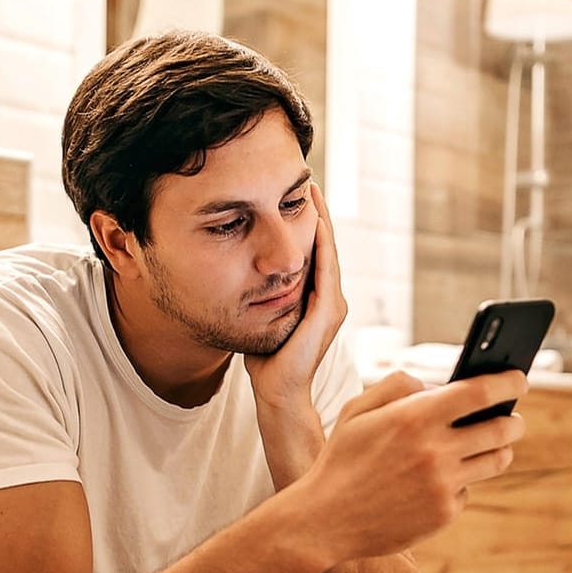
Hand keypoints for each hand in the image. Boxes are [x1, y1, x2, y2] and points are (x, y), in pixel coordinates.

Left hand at [244, 182, 347, 415]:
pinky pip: (326, 267)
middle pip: (325, 246)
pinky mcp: (328, 311)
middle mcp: (331, 299)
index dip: (307, 224)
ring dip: (321, 220)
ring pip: (328, 251)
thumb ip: (260, 294)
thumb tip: (237, 272)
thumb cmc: (266, 362)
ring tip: (312, 191)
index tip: (295, 195)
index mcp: (318, 300)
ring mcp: (333, 304)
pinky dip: (321, 242)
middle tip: (308, 180)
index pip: (315, 252)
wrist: (277, 392)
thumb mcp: (262, 316)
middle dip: (317, 213)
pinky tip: (314, 220)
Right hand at [292, 368, 529, 562]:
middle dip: (514, 420)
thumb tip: (440, 387)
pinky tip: (441, 480)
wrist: (325, 521)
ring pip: (496, 461)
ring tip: (496, 444)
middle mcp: (435, 451)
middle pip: (502, 429)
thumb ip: (399, 385)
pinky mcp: (444, 514)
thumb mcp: (357, 408)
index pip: (480, 392)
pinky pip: (467, 490)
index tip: (520, 378)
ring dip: (501, 449)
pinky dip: (459, 482)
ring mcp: (442, 485)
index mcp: (414, 417)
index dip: (508, 381)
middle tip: (513, 418)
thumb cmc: (342, 458)